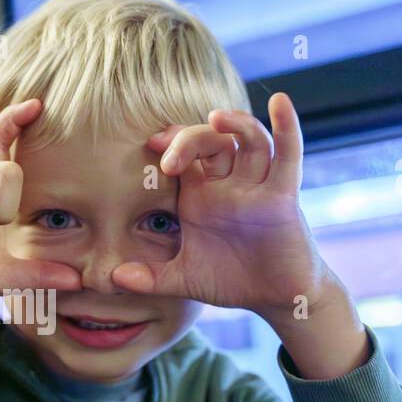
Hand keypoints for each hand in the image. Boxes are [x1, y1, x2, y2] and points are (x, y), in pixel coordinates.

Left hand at [111, 92, 329, 318]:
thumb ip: (150, 278)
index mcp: (201, 196)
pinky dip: (286, 127)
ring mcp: (257, 186)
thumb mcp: (184, 279)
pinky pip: (288, 155)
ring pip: (249, 140)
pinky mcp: (283, 196)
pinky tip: (280, 102)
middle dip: (191, 140)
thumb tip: (114, 278)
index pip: (185, 155)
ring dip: (235, 124)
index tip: (151, 145)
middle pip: (213, 141)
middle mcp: (229, 184)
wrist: (274, 298)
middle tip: (168, 155)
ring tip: (216, 117)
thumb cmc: (232, 281)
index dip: (170, 142)